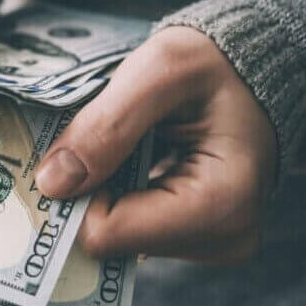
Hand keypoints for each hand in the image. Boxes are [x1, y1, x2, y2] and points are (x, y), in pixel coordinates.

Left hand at [35, 27, 276, 263]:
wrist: (252, 70)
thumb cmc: (215, 63)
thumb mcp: (159, 70)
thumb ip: (106, 125)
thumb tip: (53, 184)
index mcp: (223, 202)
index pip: (109, 232)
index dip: (78, 189)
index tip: (70, 148)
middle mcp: (225, 237)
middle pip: (111, 238)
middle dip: (91, 188)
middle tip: (96, 139)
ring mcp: (214, 242)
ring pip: (117, 234)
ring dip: (106, 187)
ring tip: (127, 142)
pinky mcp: (200, 237)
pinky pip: (134, 228)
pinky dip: (121, 192)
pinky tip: (134, 157)